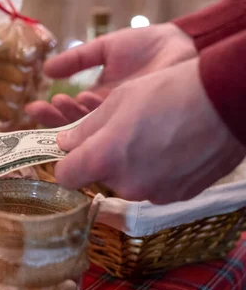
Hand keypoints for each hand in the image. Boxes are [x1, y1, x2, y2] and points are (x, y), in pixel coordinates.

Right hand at [26, 23, 196, 126]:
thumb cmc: (147, 45)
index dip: (50, 111)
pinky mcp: (136, 120)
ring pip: (89, 127)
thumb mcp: (105, 48)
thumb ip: (78, 59)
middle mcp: (108, 114)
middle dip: (53, 118)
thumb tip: (46, 70)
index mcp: (98, 99)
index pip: (68, 112)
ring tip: (55, 101)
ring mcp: (122, 119)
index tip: (30, 107)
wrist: (183, 45)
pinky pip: (110, 121)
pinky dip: (94, 110)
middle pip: (74, 125)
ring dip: (69, 116)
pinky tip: (82, 97)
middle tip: (35, 110)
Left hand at [54, 58, 245, 203]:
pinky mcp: (177, 196)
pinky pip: (153, 186)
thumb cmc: (167, 92)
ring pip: (126, 182)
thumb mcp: (117, 100)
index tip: (72, 150)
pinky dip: (154, 171)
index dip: (67, 162)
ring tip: (151, 136)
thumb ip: (84, 128)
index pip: (66, 176)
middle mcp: (126, 185)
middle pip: (98, 177)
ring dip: (129, 165)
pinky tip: (170, 147)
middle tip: (121, 133)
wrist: (225, 101)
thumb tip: (63, 143)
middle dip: (102, 158)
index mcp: (104, 159)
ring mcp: (154, 193)